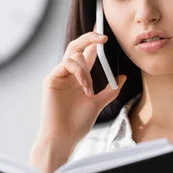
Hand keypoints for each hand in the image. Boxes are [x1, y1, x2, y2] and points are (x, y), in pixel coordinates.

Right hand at [31, 28, 126, 172]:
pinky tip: (84, 88)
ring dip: (86, 72)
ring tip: (88, 90)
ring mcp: (58, 76)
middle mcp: (67, 74)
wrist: (64, 137)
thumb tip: (122, 77)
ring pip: (74, 56)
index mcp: (78, 78)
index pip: (86, 54)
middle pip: (76, 47)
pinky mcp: (51, 79)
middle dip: (89, 38)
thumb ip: (110, 90)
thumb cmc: (77, 124)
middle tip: (103, 37)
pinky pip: (67, 64)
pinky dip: (80, 73)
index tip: (105, 34)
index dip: (93, 42)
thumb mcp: (98, 104)